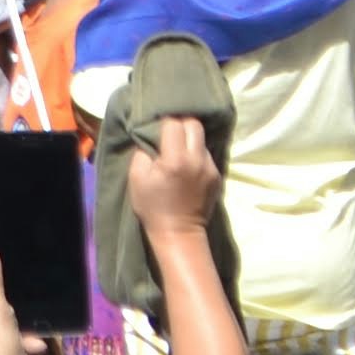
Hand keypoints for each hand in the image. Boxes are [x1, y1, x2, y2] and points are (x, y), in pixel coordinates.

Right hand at [131, 115, 220, 238]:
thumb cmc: (153, 206)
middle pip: (194, 123)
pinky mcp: (218, 176)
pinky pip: (206, 155)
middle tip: (169, 131)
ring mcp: (211, 168)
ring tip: (178, 150)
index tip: (156, 126)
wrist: (179, 233)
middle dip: (181, 122)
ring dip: (190, 139)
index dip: (164, 121)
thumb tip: (150, 137)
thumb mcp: (136, 177)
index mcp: (175, 158)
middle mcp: (197, 159)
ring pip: (202, 139)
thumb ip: (142, 151)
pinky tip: (187, 166)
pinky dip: (196, 154)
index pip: (174, 122)